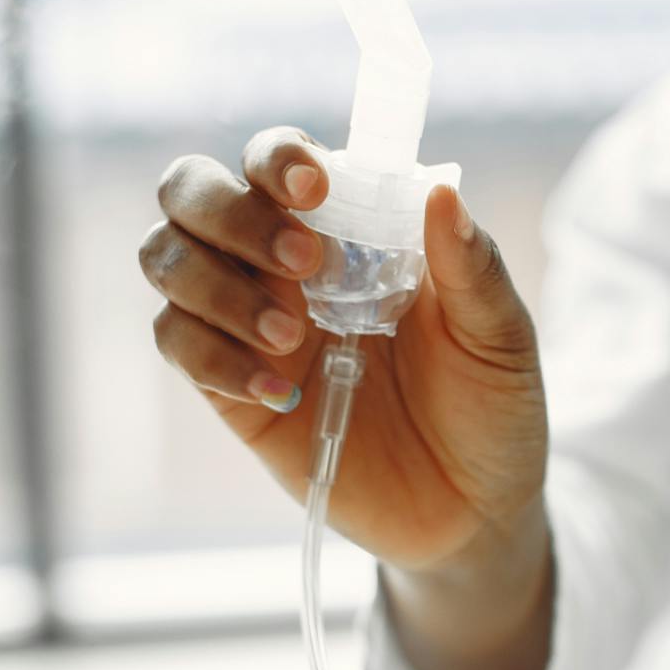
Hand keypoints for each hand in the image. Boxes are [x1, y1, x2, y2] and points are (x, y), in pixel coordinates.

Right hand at [140, 127, 548, 572]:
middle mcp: (284, 263)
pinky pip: (177, 344)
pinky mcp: (230, 389)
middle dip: (229, 212)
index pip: (277, 160)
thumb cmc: (491, 408)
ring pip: (167, 260)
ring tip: (290, 338)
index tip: (313, 186)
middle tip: (301, 261)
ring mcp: (250, 322)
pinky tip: (276, 390)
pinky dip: (211, 356)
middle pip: (192, 191)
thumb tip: (441, 192)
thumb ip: (473, 267)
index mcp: (350, 228)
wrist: (472, 513)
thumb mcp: (501, 338)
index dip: (277, 156)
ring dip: (214, 286)